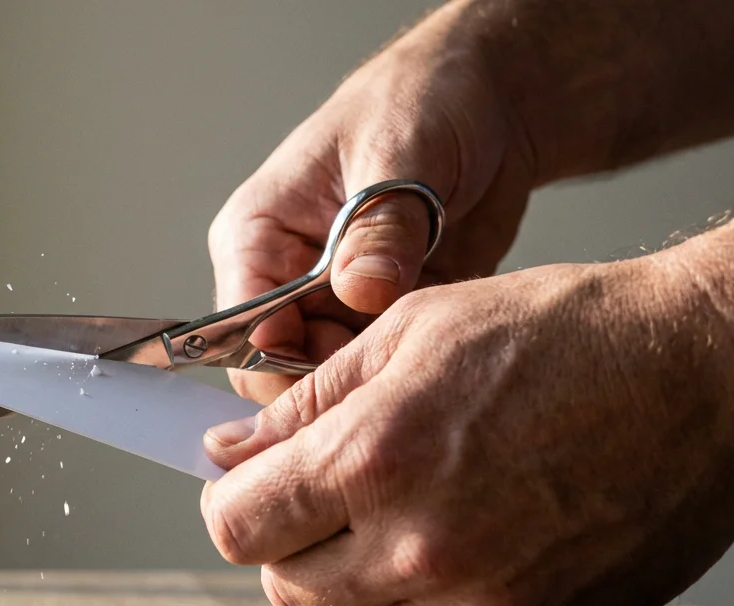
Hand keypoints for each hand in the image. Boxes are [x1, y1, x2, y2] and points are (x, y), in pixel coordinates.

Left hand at [199, 255, 733, 605]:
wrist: (707, 372)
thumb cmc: (568, 332)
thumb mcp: (415, 328)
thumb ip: (307, 402)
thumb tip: (231, 449)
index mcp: (380, 458)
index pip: (239, 526)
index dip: (231, 503)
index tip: (246, 487)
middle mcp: (425, 545)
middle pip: (289, 590)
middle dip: (289, 543)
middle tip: (323, 496)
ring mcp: (486, 601)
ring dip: (358, 577)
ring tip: (408, 507)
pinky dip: (436, 597)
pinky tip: (474, 532)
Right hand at [209, 19, 536, 404]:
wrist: (491, 103)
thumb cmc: (419, 100)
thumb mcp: (399, 152)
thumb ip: (380, 226)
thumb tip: (360, 290)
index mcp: (257, 235)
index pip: (242, 329)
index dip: (281, 364)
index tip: (341, 374)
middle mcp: (287, 277)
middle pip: (285, 367)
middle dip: (339, 377)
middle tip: (397, 365)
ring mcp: (337, 301)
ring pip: (339, 375)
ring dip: (382, 371)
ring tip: (427, 340)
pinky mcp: (386, 315)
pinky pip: (388, 364)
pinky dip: (416, 361)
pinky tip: (444, 334)